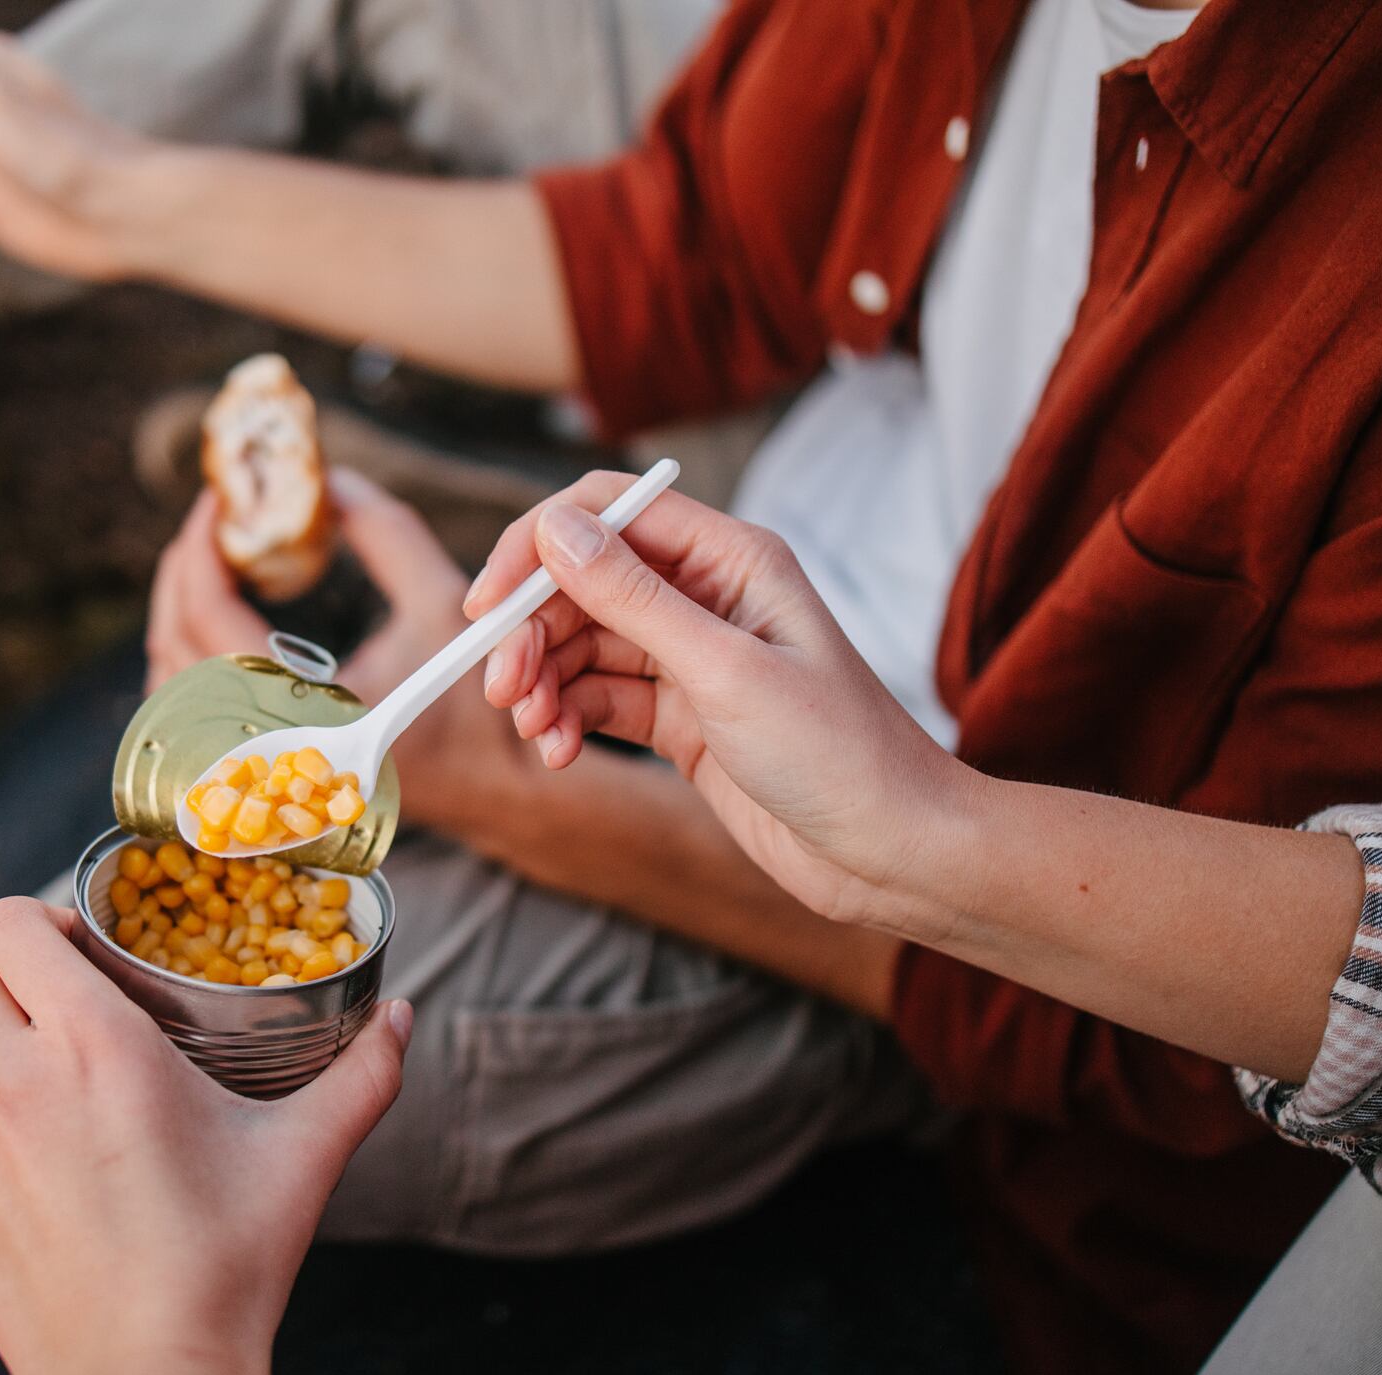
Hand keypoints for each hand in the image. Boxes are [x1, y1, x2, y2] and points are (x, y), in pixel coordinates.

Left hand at [0, 899, 411, 1374]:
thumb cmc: (225, 1265)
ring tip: (45, 1077)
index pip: (8, 924)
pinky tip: (44, 1169)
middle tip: (70, 1005)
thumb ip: (360, 1077)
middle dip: (12, 974)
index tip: (87, 947)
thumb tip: (403, 1019)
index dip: (41, 918)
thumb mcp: (305, 1157)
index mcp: (89, 1045)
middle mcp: (12, 1083)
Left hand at [146, 470, 536, 828]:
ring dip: (176, 616)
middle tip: (208, 524)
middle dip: (179, 575)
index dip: (201, 551)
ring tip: (208, 563)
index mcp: (311, 708)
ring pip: (171, 688)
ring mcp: (260, 768)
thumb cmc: (475, 701)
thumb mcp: (440, 598)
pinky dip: (188, 659)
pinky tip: (214, 619)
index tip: (217, 503)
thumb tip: (329, 480)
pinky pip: (192, 716)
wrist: (492, 783)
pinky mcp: (263, 772)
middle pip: (174, 650)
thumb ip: (384, 533)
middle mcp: (272, 747)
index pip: (211, 621)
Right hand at [467, 474, 979, 927]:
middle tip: (500, 688)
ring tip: (534, 730)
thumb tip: (555, 529)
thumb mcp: (726, 671)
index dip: (537, 548)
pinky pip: (598, 698)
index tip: (489, 605)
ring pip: (582, 644)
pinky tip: (559, 753)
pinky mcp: (681, 718)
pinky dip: (566, 719)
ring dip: (542, 682)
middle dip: (531, 630)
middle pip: (582, 583)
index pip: (607, 513)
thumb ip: (635, 599)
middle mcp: (706, 597)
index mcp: (731, 558)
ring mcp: (691, 658)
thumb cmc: (840, 754)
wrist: (893, 854)